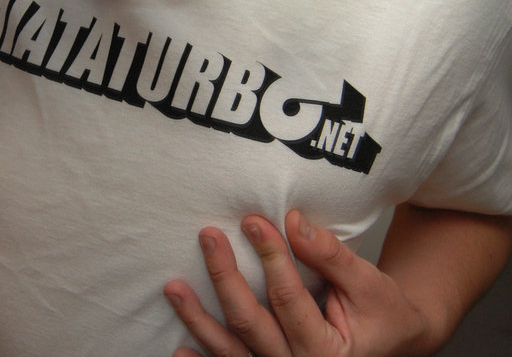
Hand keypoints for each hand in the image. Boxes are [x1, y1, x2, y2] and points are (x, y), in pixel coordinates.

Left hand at [164, 211, 433, 356]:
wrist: (391, 341)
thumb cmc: (382, 314)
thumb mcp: (369, 283)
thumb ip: (331, 256)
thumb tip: (294, 223)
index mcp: (326, 349)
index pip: (288, 297)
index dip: (269, 255)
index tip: (253, 220)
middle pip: (250, 320)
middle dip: (225, 276)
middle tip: (209, 237)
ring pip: (230, 349)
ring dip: (198, 319)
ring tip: (174, 288)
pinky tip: (179, 351)